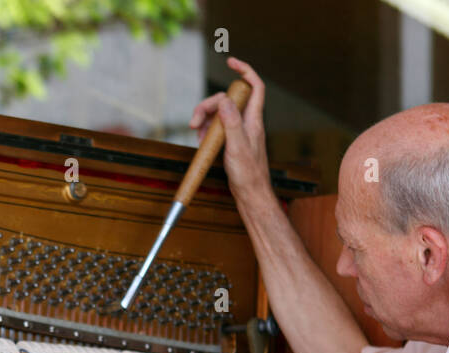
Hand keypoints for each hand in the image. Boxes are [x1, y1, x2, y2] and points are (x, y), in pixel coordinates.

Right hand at [189, 56, 271, 201]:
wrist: (250, 195)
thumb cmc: (248, 175)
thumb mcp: (238, 148)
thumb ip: (232, 123)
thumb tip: (225, 101)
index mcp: (253, 120)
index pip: (254, 86)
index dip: (244, 71)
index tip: (230, 62)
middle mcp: (247, 122)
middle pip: (227, 100)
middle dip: (209, 105)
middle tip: (194, 121)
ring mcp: (239, 132)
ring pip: (220, 114)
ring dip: (204, 120)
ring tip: (195, 133)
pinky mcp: (232, 142)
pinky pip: (217, 129)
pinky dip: (206, 131)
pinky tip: (200, 141)